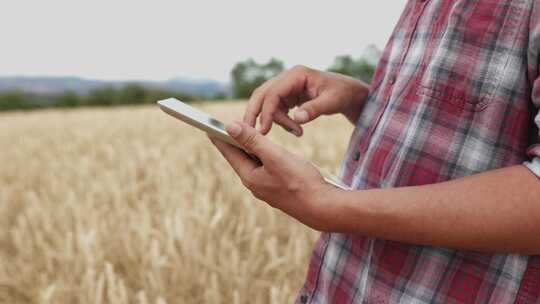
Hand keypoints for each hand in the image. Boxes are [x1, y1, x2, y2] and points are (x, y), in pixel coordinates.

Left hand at [209, 121, 342, 230]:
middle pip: (240, 158)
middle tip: (224, 127)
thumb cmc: (300, 182)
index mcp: (250, 177)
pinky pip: (265, 168)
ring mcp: (267, 188)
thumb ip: (253, 141)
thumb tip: (230, 127)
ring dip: (249, 148)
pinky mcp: (279, 188)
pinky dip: (262, 156)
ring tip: (243, 136)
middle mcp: (255, 184)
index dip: (219, 137)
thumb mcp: (275, 156)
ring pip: (253, 163)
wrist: (323, 207)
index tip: (208, 126)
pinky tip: (267, 152)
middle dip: (234, 141)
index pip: (229, 152)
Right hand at [244, 65, 368, 135]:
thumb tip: (297, 119)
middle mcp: (287, 78)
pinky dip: (282, 121)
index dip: (266, 111)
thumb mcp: (332, 102)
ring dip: (277, 121)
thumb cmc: (343, 94)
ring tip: (298, 132)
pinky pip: (276, 110)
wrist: (349, 94)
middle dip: (254, 113)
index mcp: (296, 74)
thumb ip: (315, 109)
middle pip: (261, 94)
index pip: (273, 92)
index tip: (263, 131)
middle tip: (251, 133)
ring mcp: (286, 87)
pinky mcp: (288, 96)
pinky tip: (296, 130)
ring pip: (268, 104)